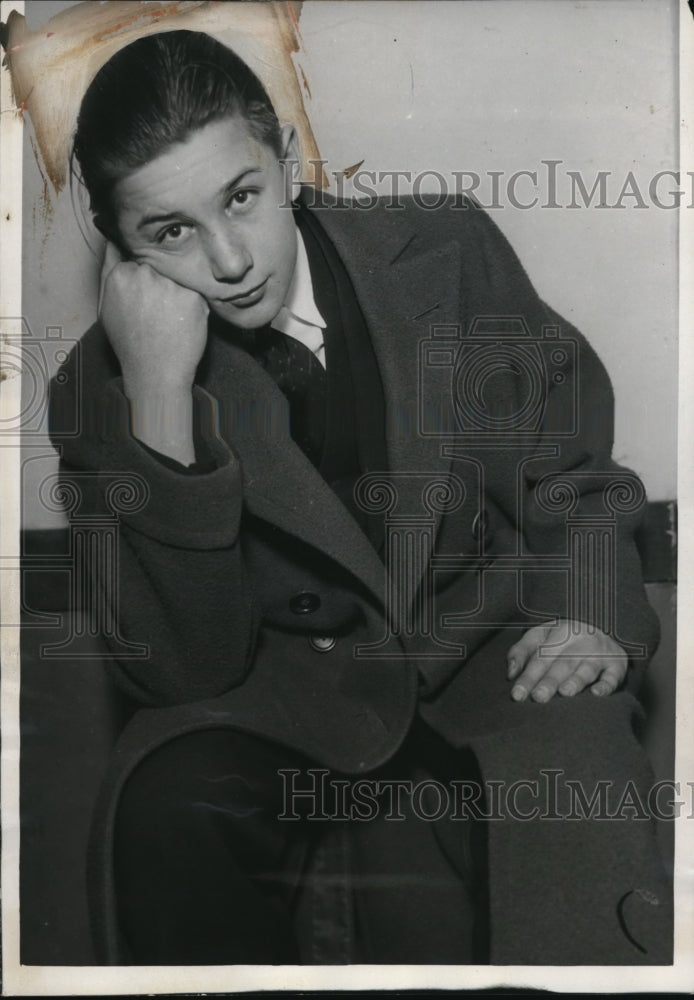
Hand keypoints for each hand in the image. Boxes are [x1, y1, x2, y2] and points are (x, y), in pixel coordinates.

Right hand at [98, 242, 208, 464]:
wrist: (156, 373)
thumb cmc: (130, 343)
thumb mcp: (107, 306)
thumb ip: (109, 270)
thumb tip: (113, 240)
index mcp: (121, 275)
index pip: (139, 260)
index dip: (145, 280)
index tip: (145, 299)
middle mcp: (145, 275)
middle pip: (160, 267)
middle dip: (161, 285)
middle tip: (158, 314)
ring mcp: (171, 285)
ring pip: (179, 279)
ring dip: (178, 294)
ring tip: (169, 321)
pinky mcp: (194, 298)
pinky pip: (196, 293)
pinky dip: (193, 307)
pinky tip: (182, 324)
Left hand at [506, 621, 627, 702]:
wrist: (600, 627)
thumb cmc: (562, 638)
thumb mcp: (540, 636)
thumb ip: (521, 652)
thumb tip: (510, 674)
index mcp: (560, 632)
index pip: (541, 657)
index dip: (528, 676)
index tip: (517, 695)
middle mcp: (582, 641)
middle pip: (563, 663)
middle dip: (550, 681)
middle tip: (538, 697)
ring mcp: (601, 653)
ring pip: (587, 668)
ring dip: (576, 681)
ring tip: (564, 692)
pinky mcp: (617, 665)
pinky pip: (613, 676)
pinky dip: (606, 685)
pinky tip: (597, 694)